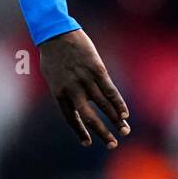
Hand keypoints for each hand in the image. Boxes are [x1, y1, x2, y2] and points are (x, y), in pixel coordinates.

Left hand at [38, 29, 129, 148]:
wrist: (56, 33)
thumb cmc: (52, 54)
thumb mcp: (52, 76)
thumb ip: (63, 91)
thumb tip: (75, 102)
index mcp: (59, 94)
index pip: (71, 119)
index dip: (80, 131)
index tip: (88, 143)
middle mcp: (72, 90)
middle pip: (89, 117)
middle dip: (102, 132)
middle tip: (112, 145)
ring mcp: (85, 80)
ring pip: (103, 105)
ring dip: (115, 119)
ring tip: (124, 131)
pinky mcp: (97, 70)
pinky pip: (110, 90)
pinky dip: (118, 103)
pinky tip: (125, 114)